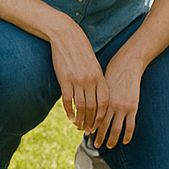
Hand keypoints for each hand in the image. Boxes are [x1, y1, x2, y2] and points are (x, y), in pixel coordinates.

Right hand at [48, 19, 106, 133]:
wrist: (66, 36)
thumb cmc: (81, 51)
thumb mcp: (94, 65)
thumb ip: (97, 80)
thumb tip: (99, 98)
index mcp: (99, 77)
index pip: (104, 102)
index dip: (102, 116)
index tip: (99, 124)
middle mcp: (90, 80)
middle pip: (92, 107)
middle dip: (91, 122)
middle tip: (89, 131)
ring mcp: (77, 80)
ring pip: (80, 106)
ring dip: (80, 119)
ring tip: (79, 127)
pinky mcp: (64, 79)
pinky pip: (68, 100)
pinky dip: (69, 111)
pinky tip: (69, 117)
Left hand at [93, 54, 143, 147]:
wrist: (127, 64)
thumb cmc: (112, 71)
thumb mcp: (100, 83)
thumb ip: (95, 95)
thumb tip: (89, 104)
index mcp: (100, 100)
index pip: (93, 119)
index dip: (90, 128)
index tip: (86, 134)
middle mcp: (110, 106)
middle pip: (102, 127)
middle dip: (98, 137)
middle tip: (95, 144)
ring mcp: (122, 108)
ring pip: (115, 130)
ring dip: (111, 140)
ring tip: (108, 146)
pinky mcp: (133, 108)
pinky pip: (130, 126)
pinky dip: (127, 135)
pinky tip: (125, 141)